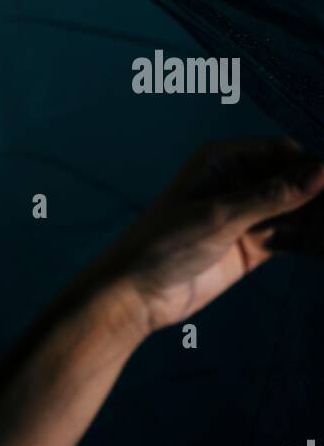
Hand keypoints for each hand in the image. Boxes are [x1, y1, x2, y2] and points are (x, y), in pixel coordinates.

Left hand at [99, 136, 323, 334]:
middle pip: (293, 180)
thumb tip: (321, 173)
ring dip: (319, 217)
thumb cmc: (166, 243)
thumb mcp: (221, 216)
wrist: (139, 295)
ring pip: (295, 210)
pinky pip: (291, 237)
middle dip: (320, 192)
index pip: (281, 150)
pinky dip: (311, 241)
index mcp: (223, 160)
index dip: (313, 163)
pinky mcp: (253, 246)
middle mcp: (237, 182)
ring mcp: (247, 215)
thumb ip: (272, 197)